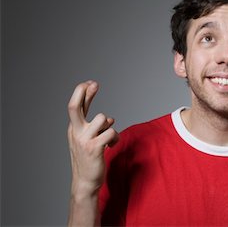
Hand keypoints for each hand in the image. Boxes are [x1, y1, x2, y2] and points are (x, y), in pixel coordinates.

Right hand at [67, 81, 118, 195]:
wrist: (86, 181)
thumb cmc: (89, 158)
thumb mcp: (88, 138)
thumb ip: (94, 123)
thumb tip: (107, 117)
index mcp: (74, 128)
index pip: (75, 106)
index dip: (82, 93)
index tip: (91, 83)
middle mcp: (76, 132)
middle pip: (73, 108)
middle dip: (82, 93)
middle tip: (93, 83)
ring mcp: (84, 140)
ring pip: (103, 118)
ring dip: (111, 126)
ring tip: (109, 137)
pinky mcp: (94, 148)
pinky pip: (111, 132)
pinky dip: (115, 138)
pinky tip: (112, 145)